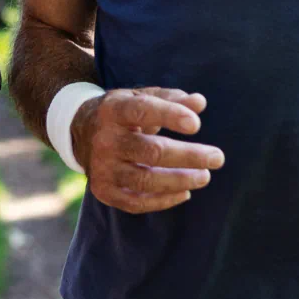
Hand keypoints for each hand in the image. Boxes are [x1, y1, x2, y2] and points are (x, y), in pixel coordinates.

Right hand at [73, 86, 223, 213]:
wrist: (81, 133)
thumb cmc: (122, 113)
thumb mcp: (140, 97)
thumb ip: (171, 99)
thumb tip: (199, 103)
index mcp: (113, 109)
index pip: (142, 110)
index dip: (170, 116)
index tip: (196, 125)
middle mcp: (104, 139)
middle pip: (151, 151)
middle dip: (189, 156)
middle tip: (217, 158)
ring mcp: (102, 167)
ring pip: (146, 179)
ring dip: (180, 180)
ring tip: (204, 177)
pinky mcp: (103, 190)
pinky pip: (136, 202)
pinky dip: (163, 200)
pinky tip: (184, 193)